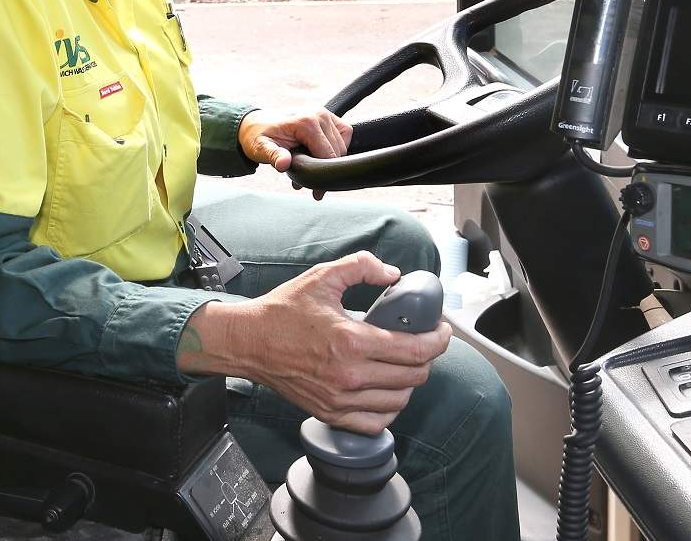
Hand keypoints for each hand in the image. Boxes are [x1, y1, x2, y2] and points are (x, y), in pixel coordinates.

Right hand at [179, 253, 451, 434]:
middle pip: (414, 376)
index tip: (441, 330)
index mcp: (351, 340)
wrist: (249, 342)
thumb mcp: (323, 277)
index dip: (438, 340)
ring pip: (399, 401)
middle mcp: (350, 375)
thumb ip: (361, 267)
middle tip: (424, 342)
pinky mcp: (331, 413)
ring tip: (405, 363)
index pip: (415, 350)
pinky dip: (390, 408)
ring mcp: (340, 399)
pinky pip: (376, 422)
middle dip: (427, 357)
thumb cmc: (283, 311)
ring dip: (410, 382)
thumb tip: (393, 274)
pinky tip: (387, 390)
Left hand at [238, 107, 352, 198]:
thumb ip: (273, 156)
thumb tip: (283, 164)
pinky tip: (321, 155)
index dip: (323, 176)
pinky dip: (338, 147)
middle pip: (337, 152)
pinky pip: (345, 134)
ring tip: (311, 168)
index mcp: (306, 121)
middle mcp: (318, 114)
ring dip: (331, 160)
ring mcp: (325, 113)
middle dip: (325, 170)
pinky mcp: (328, 116)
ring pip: (342, 146)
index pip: (327, 155)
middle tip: (308, 184)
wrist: (257, 124)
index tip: (316, 192)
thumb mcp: (261, 148)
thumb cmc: (258, 136)